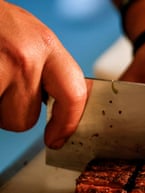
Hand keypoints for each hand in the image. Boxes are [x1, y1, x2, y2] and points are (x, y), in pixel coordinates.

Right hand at [0, 2, 87, 148]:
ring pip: (4, 120)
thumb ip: (47, 69)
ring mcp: (1, 66)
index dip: (67, 124)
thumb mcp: (28, 39)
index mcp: (46, 44)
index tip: (57, 138)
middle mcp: (27, 55)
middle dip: (10, 112)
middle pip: (27, 119)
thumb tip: (63, 108)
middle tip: (0, 87)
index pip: (75, 94)